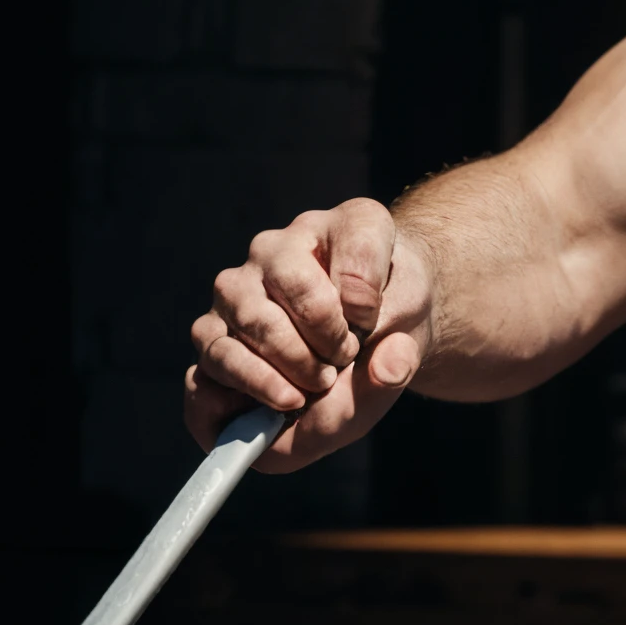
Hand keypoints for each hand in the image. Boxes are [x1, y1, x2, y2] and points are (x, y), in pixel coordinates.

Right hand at [184, 199, 433, 468]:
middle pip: (291, 283)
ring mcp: (237, 288)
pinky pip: (218, 358)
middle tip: (345, 359)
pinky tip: (289, 399)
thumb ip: (406, 346)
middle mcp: (276, 247)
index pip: (354, 245)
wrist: (370, 334)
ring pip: (250, 322)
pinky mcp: (213, 331)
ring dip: (293, 364)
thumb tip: (383, 372)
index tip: (371, 324)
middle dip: (324, 339)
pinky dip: (257, 385)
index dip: (364, 300)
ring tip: (321, 382)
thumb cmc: (391, 313)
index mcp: (339, 225)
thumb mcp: (413, 323)